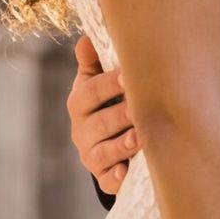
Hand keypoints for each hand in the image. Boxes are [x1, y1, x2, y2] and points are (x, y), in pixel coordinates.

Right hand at [66, 37, 138, 196]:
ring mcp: (91, 156)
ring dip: (120, 146)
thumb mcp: (97, 81)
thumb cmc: (107, 102)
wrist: (109, 141)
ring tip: (139, 139)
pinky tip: (125, 173)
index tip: (126, 76)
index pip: (89, 93)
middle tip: (140, 108)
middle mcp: (81, 131)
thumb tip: (86, 38)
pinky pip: (107, 180)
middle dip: (119, 116)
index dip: (107, 84)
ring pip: (103, 152)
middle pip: (98, 123)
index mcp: (79, 103)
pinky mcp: (104, 177)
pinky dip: (115, 177)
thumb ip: (93, 61)